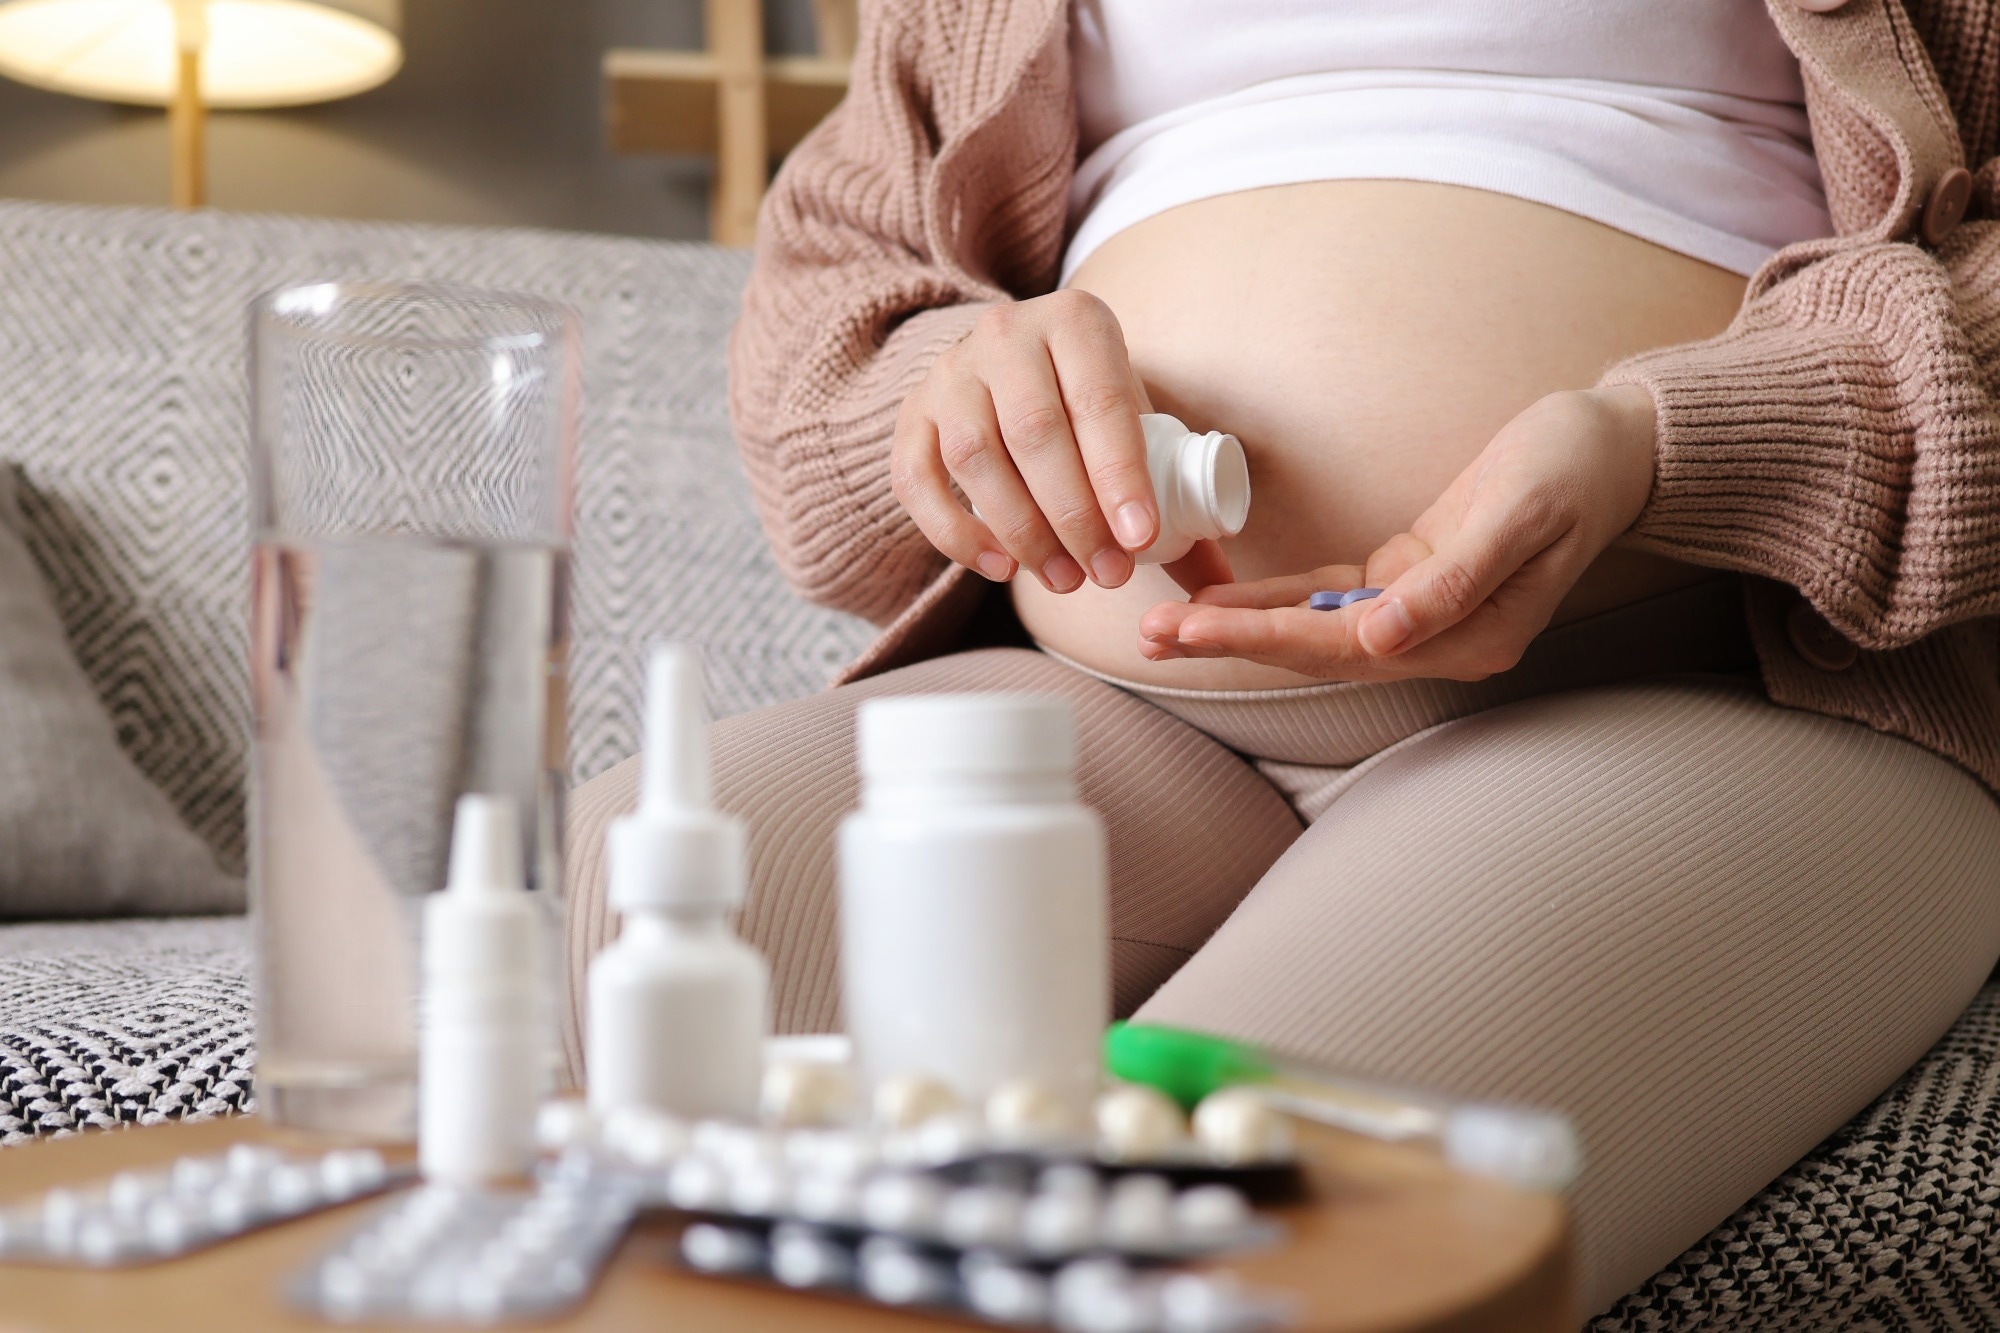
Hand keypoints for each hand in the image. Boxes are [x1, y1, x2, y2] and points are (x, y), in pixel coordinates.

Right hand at [894, 291, 1201, 592]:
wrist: (1007, 362)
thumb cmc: (1086, 401)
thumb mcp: (1133, 419)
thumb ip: (1172, 490)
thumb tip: (1219, 578)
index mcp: (1076, 321)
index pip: (1100, 401)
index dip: (1120, 475)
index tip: (1142, 541)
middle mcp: (1005, 335)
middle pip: (1036, 433)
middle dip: (1075, 516)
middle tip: (1106, 574)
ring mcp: (950, 374)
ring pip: (977, 459)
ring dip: (1022, 532)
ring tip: (1063, 580)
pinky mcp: (911, 416)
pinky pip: (919, 481)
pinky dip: (956, 533)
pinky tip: (1000, 567)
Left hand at [1137, 386, 1657, 679]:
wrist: (1618, 446)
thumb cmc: (1577, 469)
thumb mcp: (1521, 514)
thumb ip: (1453, 580)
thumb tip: (1380, 638)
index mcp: (1468, 638)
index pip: (1342, 648)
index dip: (1262, 638)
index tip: (1196, 629)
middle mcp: (1437, 640)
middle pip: (1315, 649)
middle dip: (1231, 641)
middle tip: (1152, 635)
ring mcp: (1420, 614)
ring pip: (1313, 629)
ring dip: (1241, 626)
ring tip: (1166, 626)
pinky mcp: (1407, 579)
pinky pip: (1328, 598)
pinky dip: (1274, 599)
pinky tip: (1222, 599)